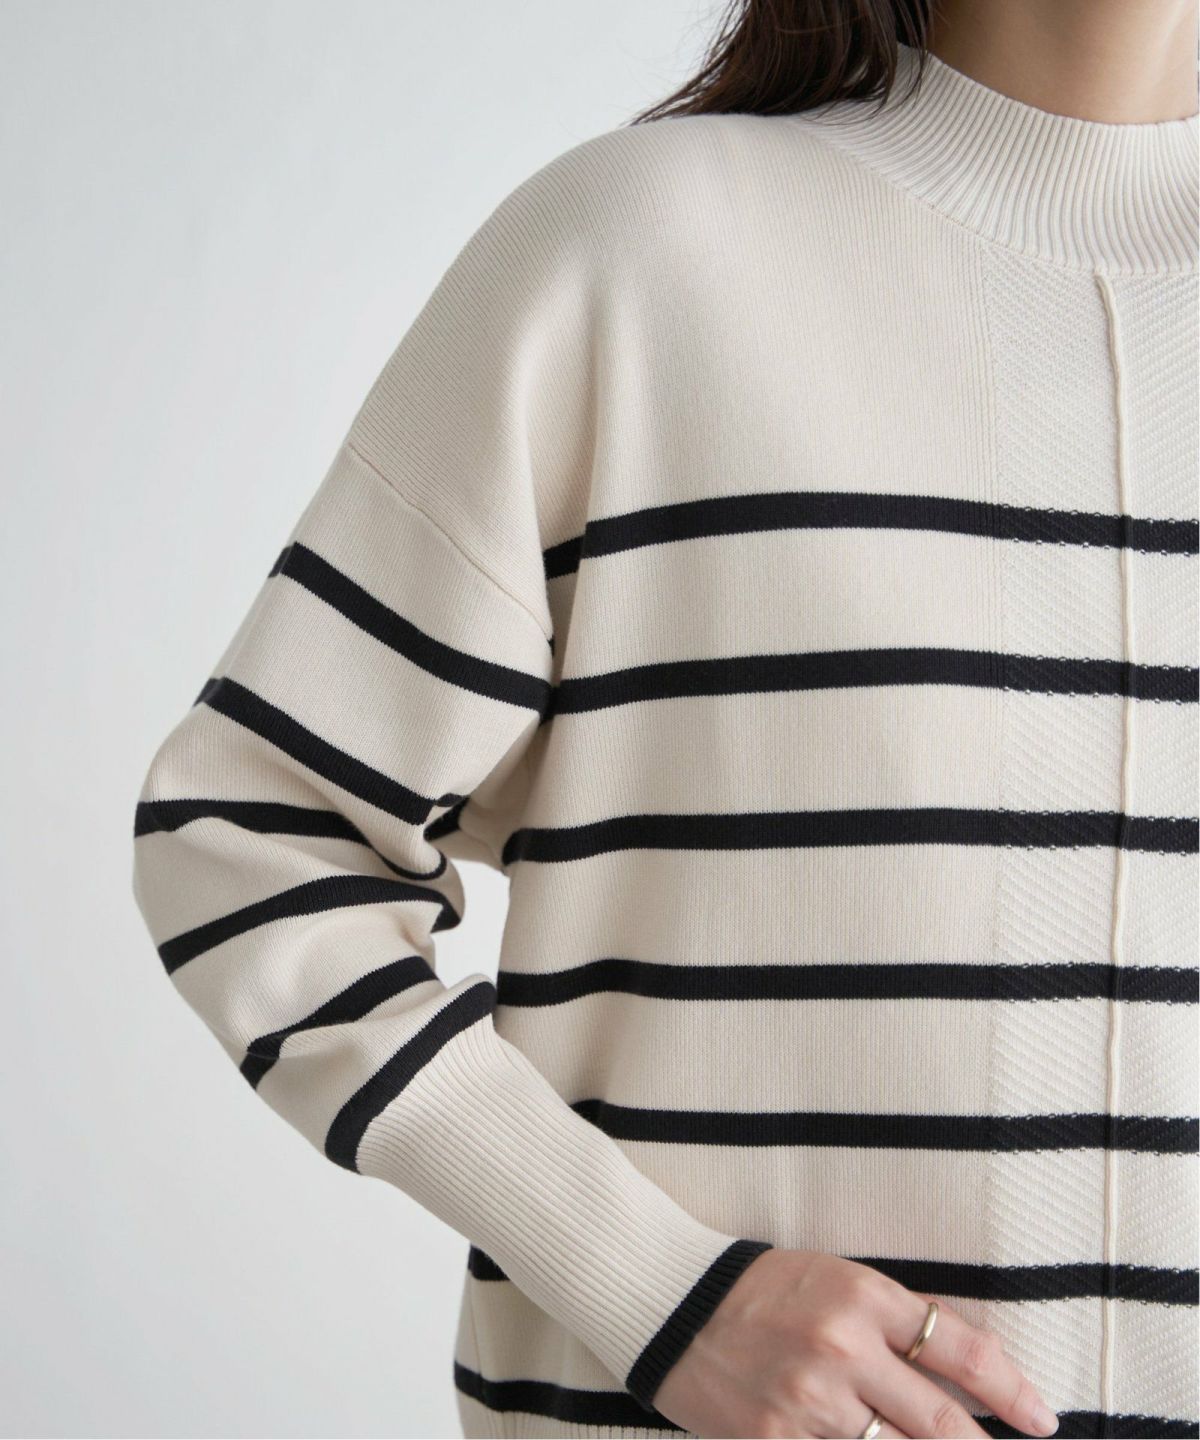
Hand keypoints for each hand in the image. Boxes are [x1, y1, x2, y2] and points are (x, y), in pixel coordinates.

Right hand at [652, 1248, 1059, 1438]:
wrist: (672, 1301)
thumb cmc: (762, 1286)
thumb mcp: (836, 1278)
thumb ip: (897, 1320)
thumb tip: (968, 1368)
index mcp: (863, 1295)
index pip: (961, 1351)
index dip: (1012, 1392)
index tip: (1039, 1418)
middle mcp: (842, 1348)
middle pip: (941, 1421)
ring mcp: (808, 1401)